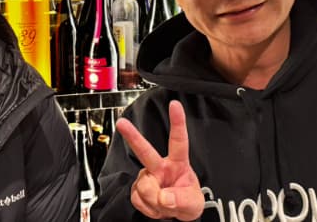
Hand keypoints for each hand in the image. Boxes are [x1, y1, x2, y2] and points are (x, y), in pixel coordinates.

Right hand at [116, 100, 203, 220]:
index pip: (179, 141)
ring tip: (164, 205)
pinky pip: (138, 199)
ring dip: (155, 202)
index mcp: (177, 164)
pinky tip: (155, 207)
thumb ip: (182, 200)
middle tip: (122, 123)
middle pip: (145, 150)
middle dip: (132, 136)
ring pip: (145, 187)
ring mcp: (146, 177)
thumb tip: (164, 197)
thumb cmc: (187, 202)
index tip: (175, 105)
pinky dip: (148, 209)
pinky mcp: (136, 190)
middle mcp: (159, 167)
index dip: (177, 122)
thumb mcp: (194, 204)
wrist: (175, 215)